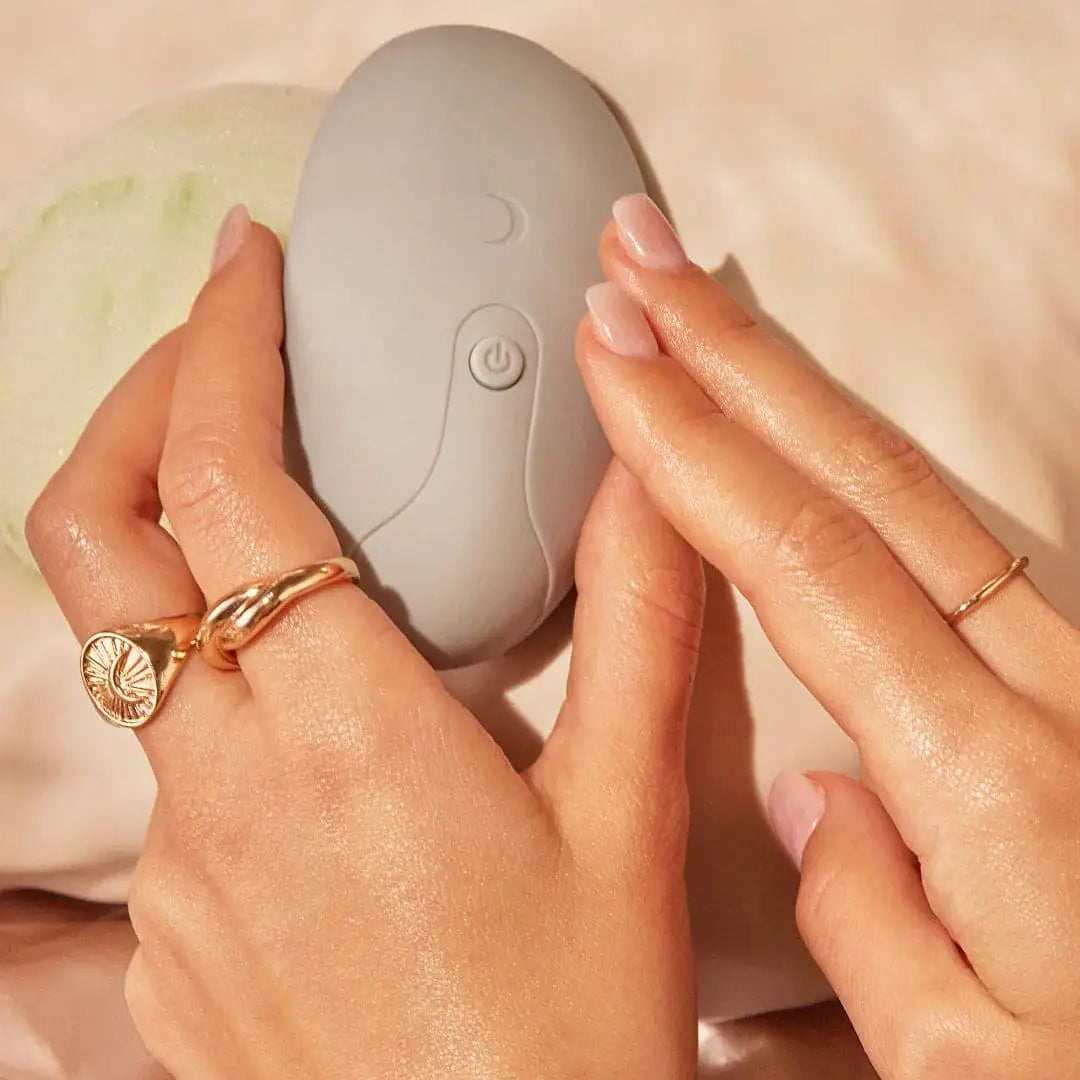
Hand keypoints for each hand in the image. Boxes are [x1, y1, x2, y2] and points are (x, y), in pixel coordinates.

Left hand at [25, 207, 705, 1078]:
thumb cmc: (566, 1036)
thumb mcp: (626, 817)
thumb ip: (636, 620)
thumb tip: (648, 471)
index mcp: (339, 734)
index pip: (221, 484)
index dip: (218, 348)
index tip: (248, 262)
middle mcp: (222, 787)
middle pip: (97, 541)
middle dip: (136, 409)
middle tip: (215, 346)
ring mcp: (178, 866)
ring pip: (130, 653)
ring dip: (182, 550)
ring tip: (283, 512)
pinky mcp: (171, 929)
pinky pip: (170, 766)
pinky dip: (221, 687)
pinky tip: (314, 712)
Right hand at [578, 194, 1079, 1077]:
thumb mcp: (961, 1069)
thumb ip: (869, 926)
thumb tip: (806, 793)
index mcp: (995, 786)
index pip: (809, 559)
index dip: (698, 442)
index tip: (618, 351)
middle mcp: (1044, 697)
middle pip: (864, 473)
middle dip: (738, 349)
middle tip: (645, 255)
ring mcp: (1068, 674)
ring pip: (910, 481)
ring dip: (795, 381)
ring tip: (706, 310)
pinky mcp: (1073, 682)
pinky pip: (946, 531)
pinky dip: (857, 455)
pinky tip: (807, 429)